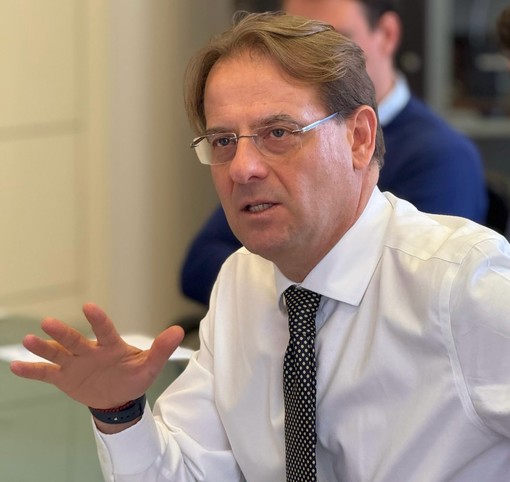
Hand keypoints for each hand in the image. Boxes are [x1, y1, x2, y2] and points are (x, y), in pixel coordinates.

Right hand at [9, 303, 184, 408]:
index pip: (104, 330)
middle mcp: (90, 351)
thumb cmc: (134, 377)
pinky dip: (32, 370)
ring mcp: (76, 363)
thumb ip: (161, 349)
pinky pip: (46, 374)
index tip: (89, 308)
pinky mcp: (65, 378)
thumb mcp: (150, 366)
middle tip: (48, 322)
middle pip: (75, 340)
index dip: (97, 319)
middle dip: (63, 333)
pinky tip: (16, 366)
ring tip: (29, 340)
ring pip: (58, 353)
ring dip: (44, 347)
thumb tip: (178, 330)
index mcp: (111, 346)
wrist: (119, 398)